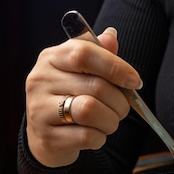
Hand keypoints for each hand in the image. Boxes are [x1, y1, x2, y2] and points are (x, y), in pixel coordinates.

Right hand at [25, 27, 141, 167]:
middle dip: (119, 101)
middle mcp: (40, 80)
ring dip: (110, 120)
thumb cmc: (70, 98)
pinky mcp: (47, 136)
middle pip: (95, 86)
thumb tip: (111, 36)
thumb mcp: (82, 72)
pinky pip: (86, 136)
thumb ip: (99, 54)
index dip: (115, 66)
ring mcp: (39, 109)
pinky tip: (95, 134)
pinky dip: (99, 137)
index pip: (84, 53)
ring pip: (90, 110)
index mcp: (52, 58)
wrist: (47, 136)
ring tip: (109, 121)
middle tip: (122, 108)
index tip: (134, 81)